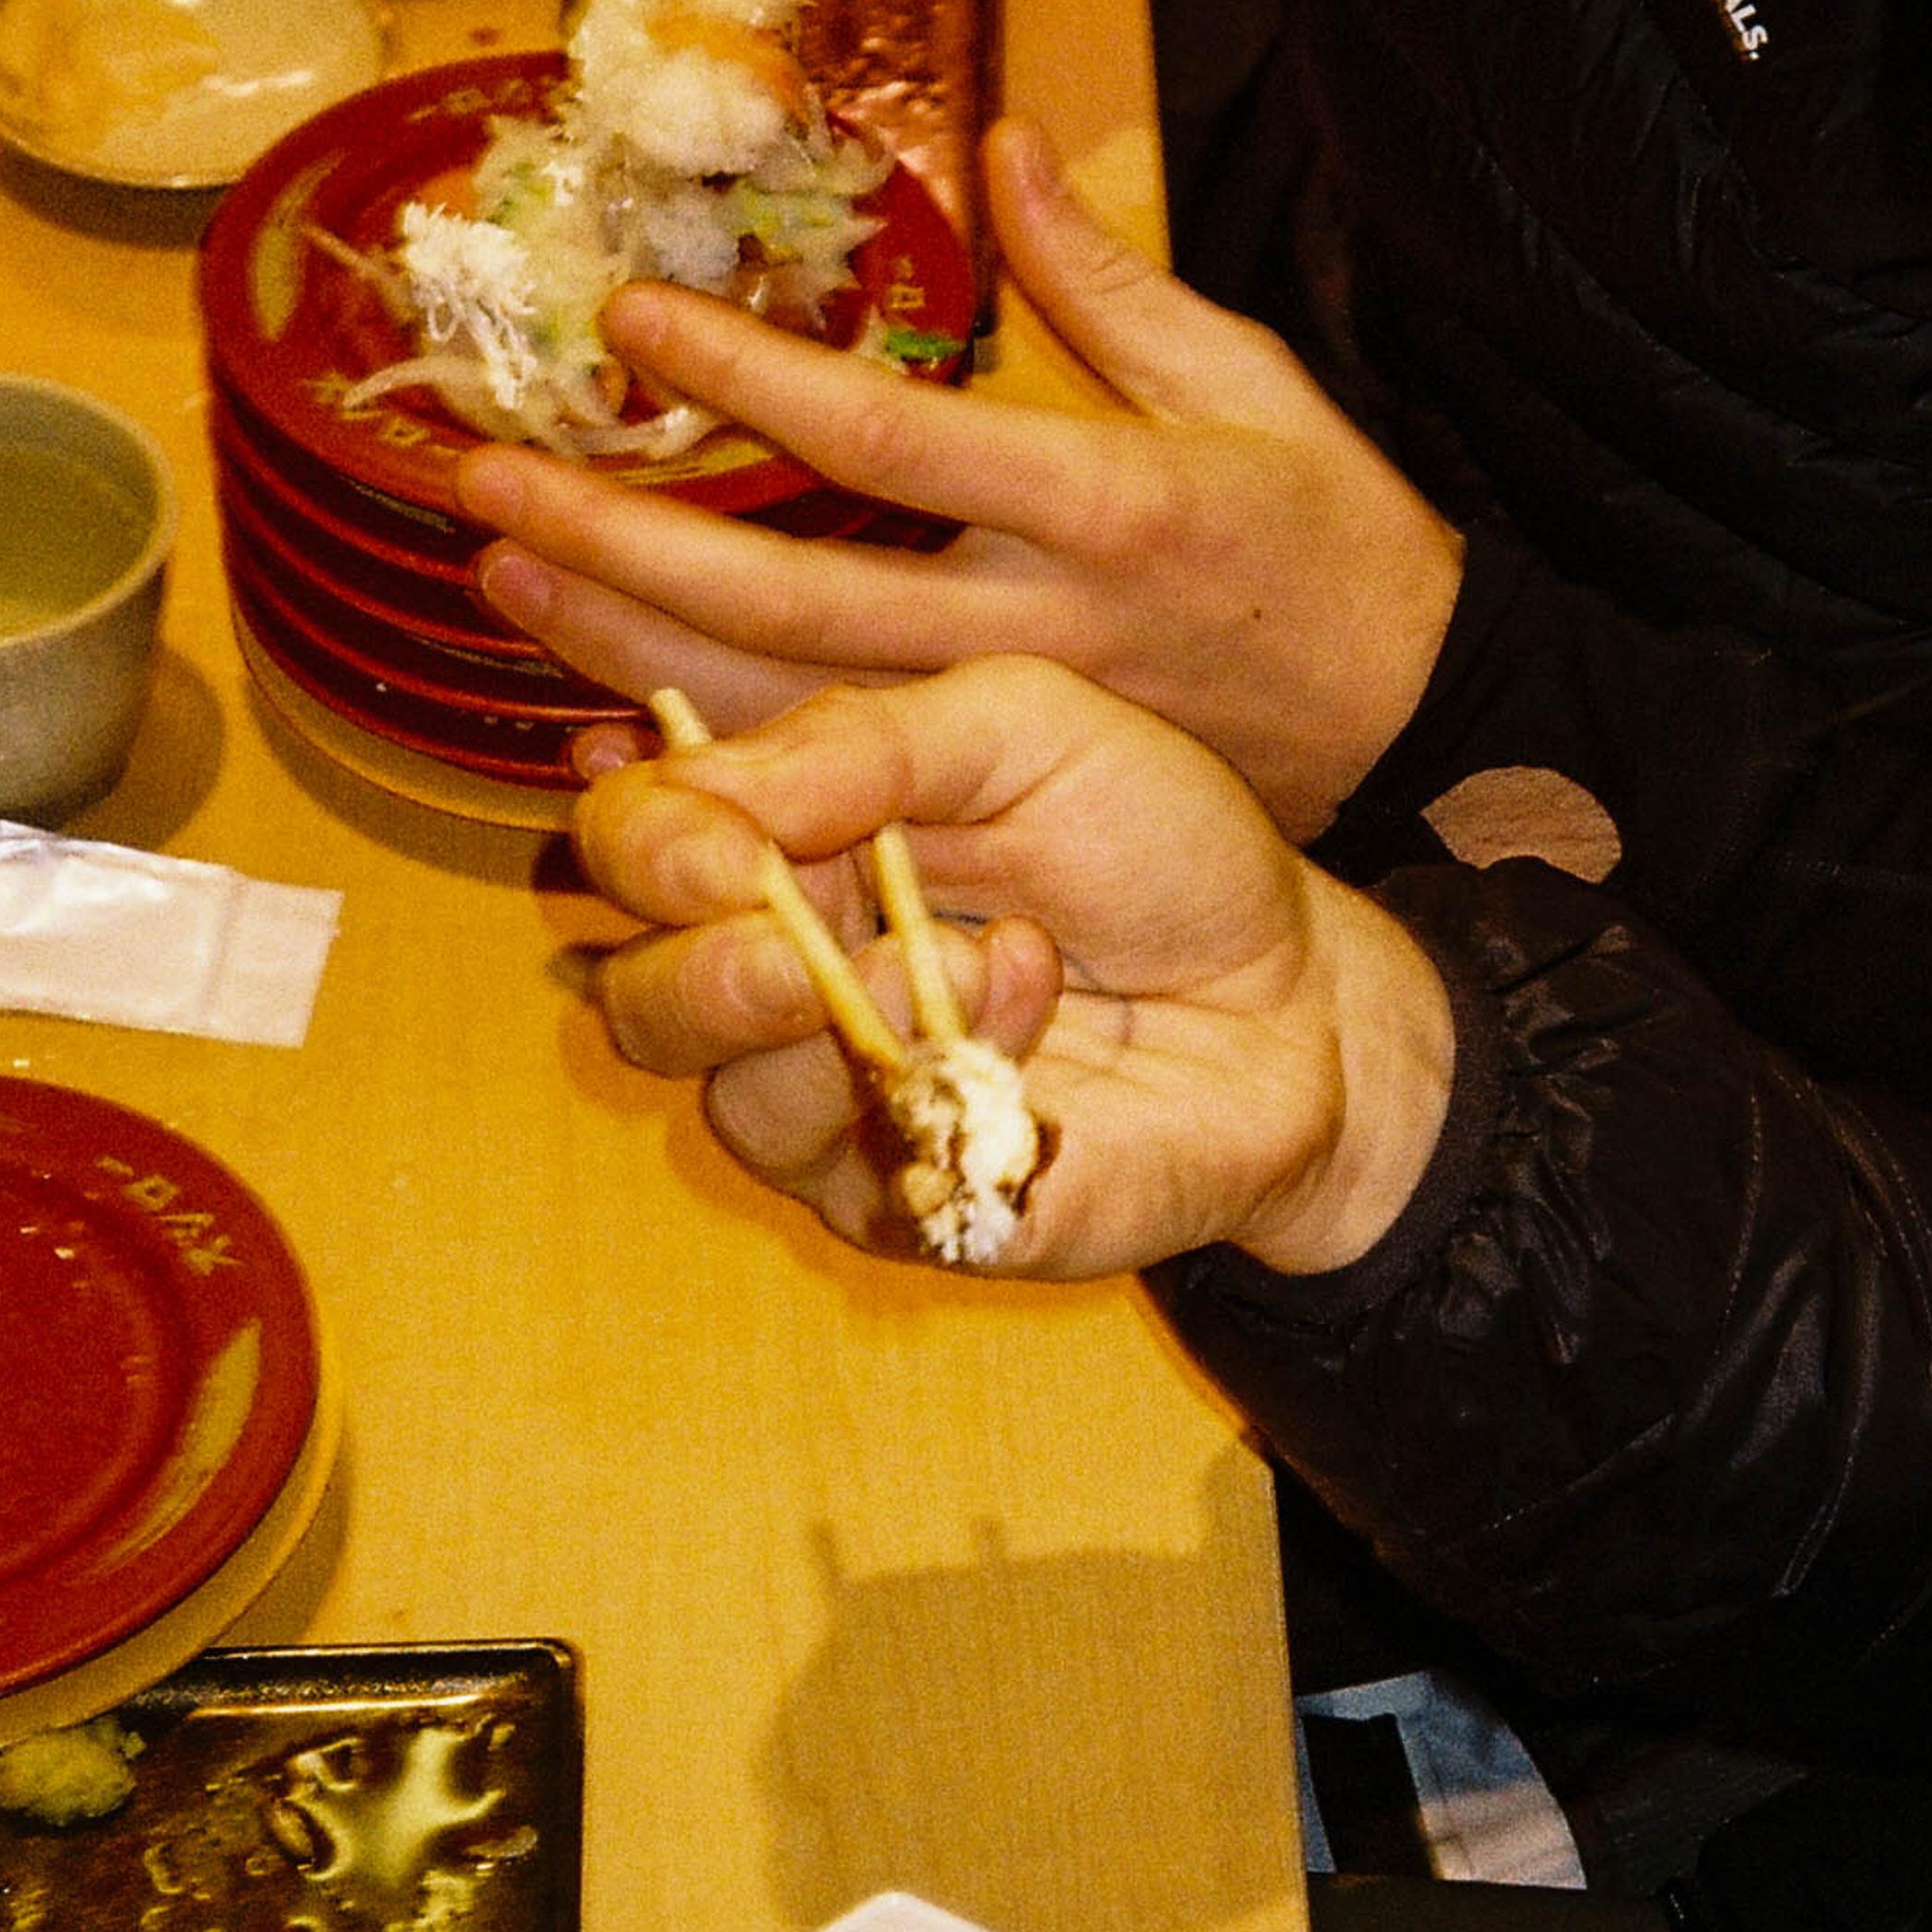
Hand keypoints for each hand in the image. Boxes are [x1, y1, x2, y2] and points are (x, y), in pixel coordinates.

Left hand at [464, 122, 1466, 838]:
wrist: (1425, 723)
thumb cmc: (1335, 535)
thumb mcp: (1249, 378)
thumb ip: (1109, 272)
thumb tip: (1007, 142)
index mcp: (1109, 500)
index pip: (891, 441)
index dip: (750, 379)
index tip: (633, 316)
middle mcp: (1044, 623)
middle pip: (798, 599)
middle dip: (627, 544)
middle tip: (484, 483)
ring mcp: (1020, 721)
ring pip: (790, 703)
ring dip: (631, 643)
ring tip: (502, 569)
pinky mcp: (1011, 787)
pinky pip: (836, 769)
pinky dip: (718, 735)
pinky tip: (605, 696)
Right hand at [576, 658, 1459, 1278]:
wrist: (1298, 992)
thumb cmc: (1158, 849)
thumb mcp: (1027, 728)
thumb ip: (868, 737)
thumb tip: (709, 779)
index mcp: (787, 850)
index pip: (632, 851)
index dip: (643, 844)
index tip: (717, 841)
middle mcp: (784, 983)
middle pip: (633, 998)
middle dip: (693, 967)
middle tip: (782, 939)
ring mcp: (842, 1106)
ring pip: (728, 1098)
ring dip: (842, 1017)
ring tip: (977, 960)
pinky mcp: (915, 1203)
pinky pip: (859, 1170)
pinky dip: (938, 1079)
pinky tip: (1030, 1007)